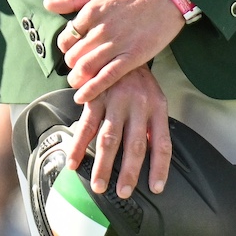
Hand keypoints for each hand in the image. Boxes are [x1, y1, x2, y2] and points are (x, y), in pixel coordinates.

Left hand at [46, 0, 185, 100]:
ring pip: (86, 67)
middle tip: (74, 70)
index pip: (66, 38)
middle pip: (74, 55)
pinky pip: (108, 76)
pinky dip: (92, 88)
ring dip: (77, 78)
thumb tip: (47, 4)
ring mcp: (116, 44)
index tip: (70, 52)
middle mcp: (99, 30)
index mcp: (90, 13)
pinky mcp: (133, 56)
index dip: (65, 48)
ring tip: (76, 83)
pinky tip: (83, 97)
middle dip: (71, 65)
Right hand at [61, 66, 171, 198]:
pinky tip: (74, 160)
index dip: (159, 168)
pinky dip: (78, 145)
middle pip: (134, 146)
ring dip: (102, 165)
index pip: (161, 144)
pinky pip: (85, 125)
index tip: (155, 188)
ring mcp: (114, 102)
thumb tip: (152, 153)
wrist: (119, 44)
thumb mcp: (154, 96)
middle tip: (123, 191)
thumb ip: (153, 123)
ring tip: (98, 184)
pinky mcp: (94, 98)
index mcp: (157, 108)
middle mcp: (137, 106)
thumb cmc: (137, 76)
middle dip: (128, 172)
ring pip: (108, 139)